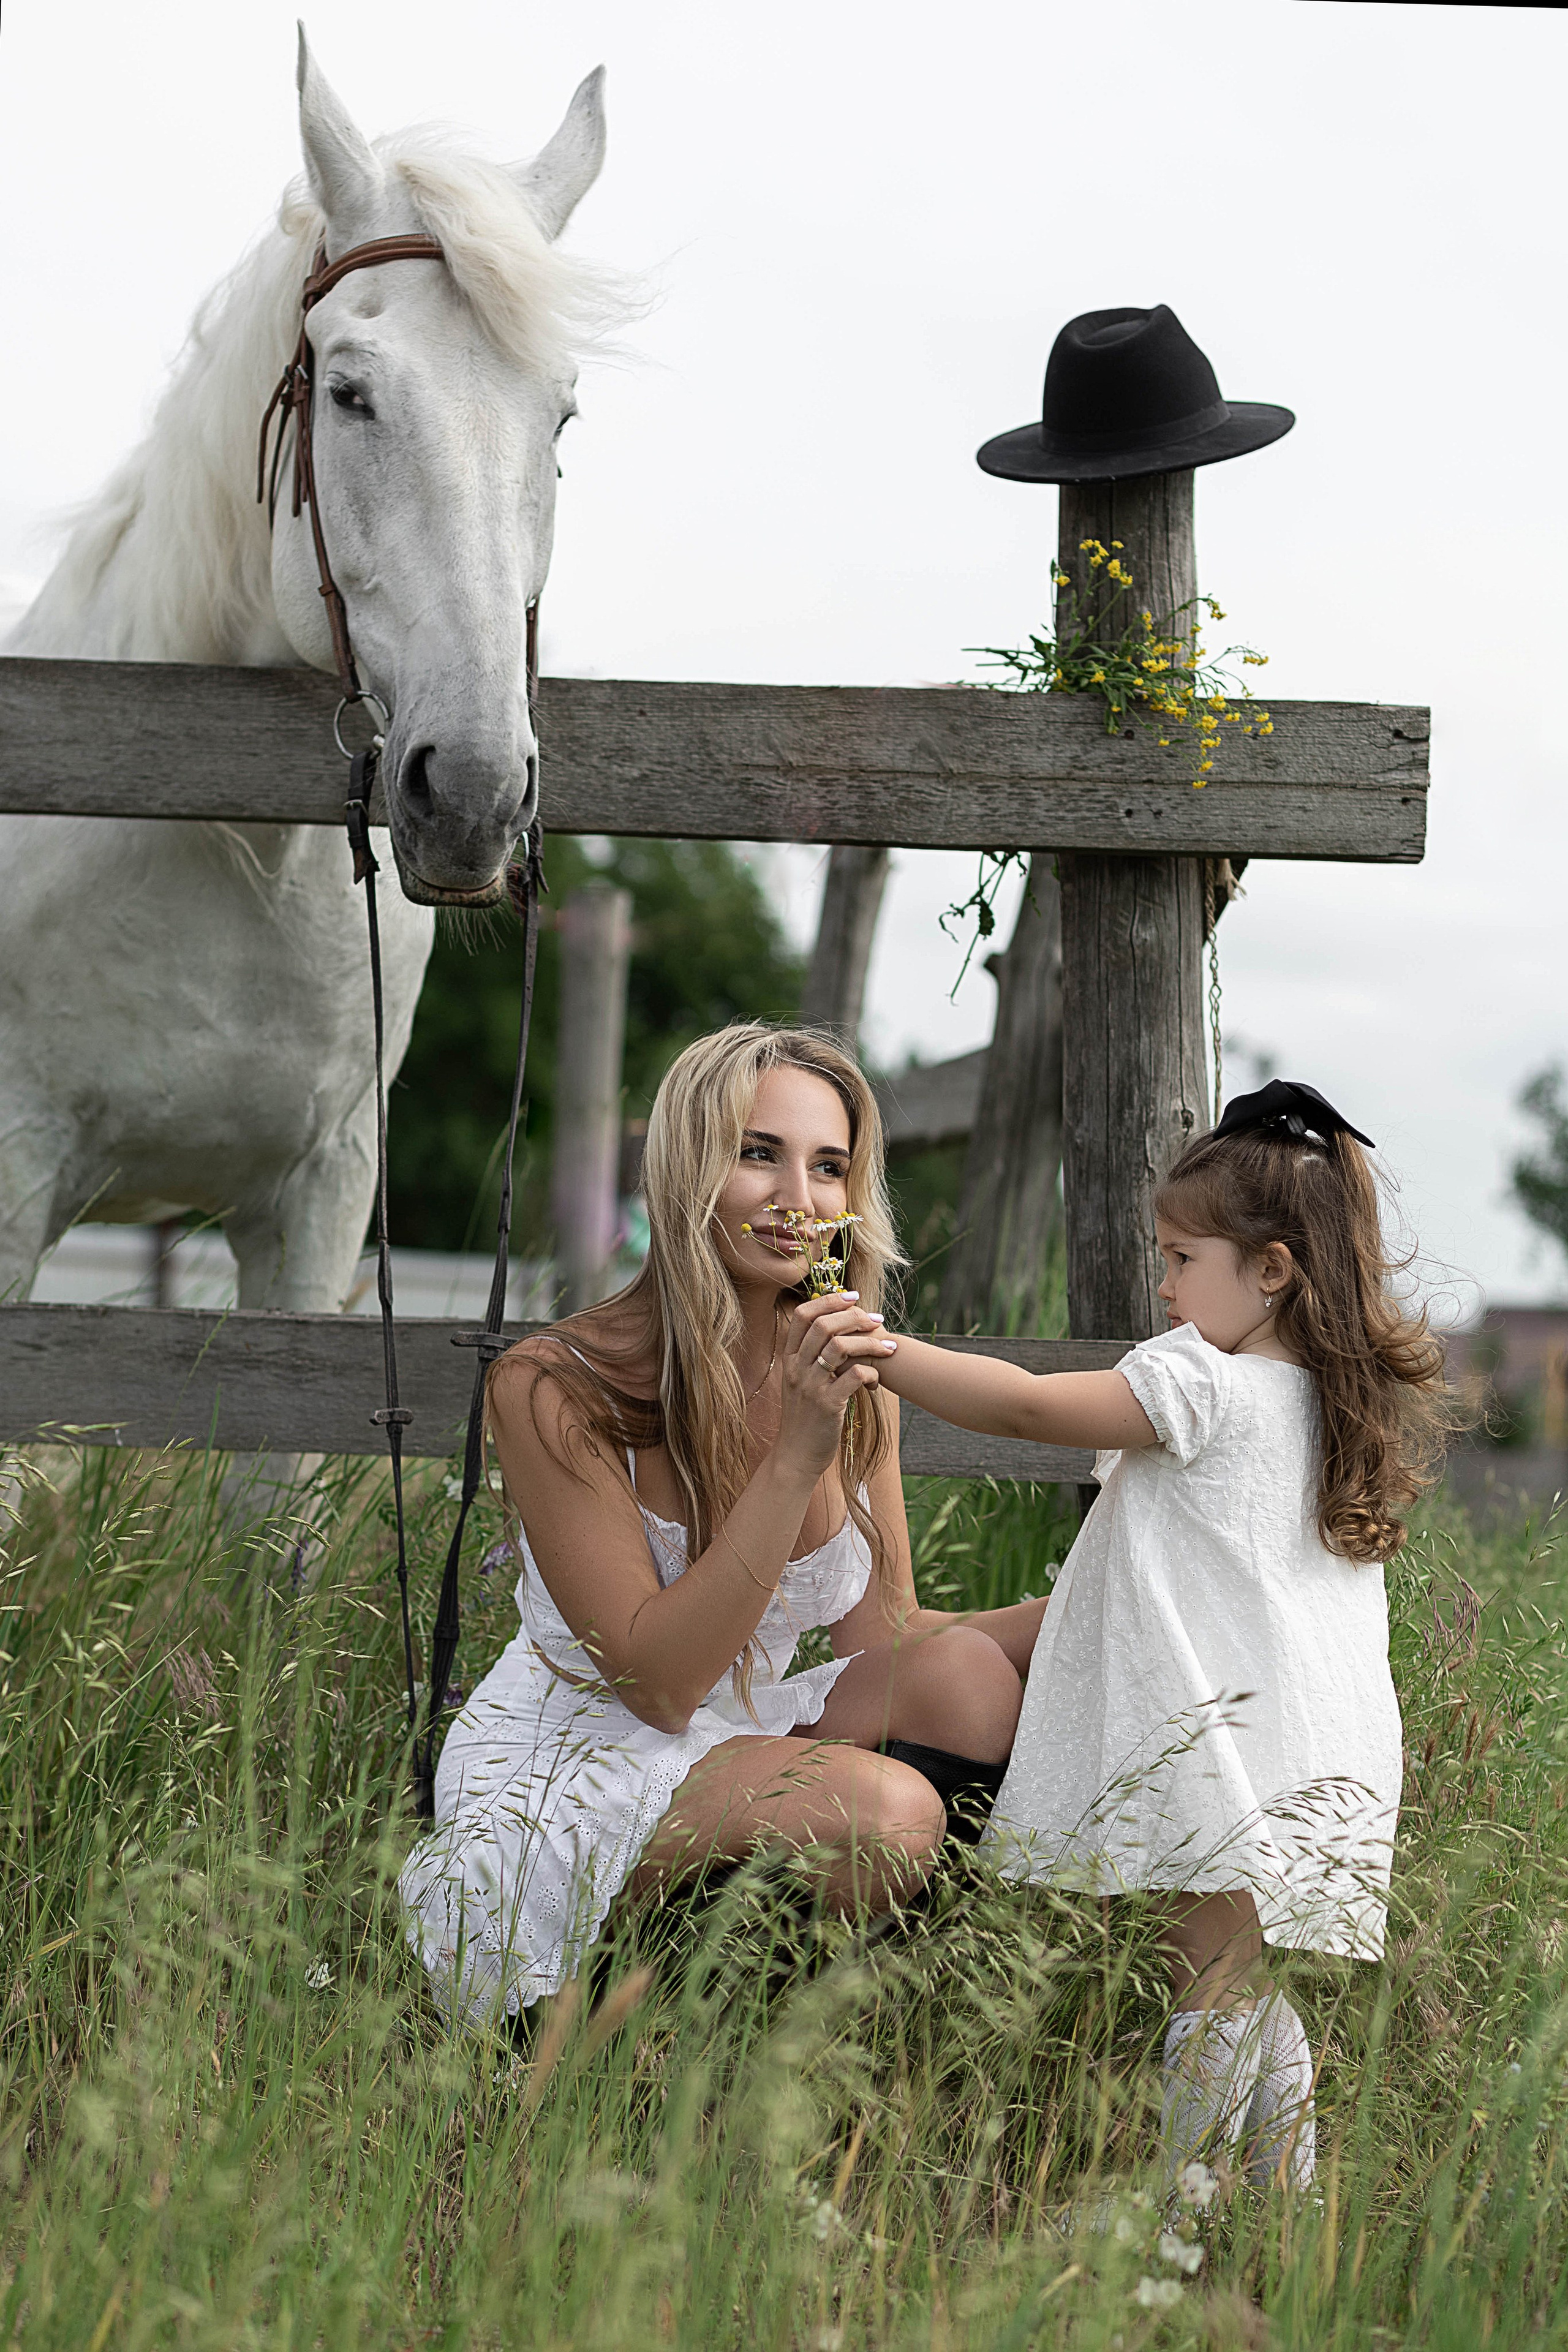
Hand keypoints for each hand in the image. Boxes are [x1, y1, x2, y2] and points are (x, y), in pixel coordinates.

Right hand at [775, 1293, 897, 1481]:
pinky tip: (876, 1382)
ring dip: (870, 1343)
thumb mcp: (800, 1382)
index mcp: (789, 1358)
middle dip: (855, 1317)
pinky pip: (854, 1376)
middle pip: (824, 1325)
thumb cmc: (805, 1417)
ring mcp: (810, 1386)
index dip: (829, 1300)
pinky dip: (871, 1373)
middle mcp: (796, 1368)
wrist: (796, 1456)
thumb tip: (841, 1329)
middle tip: (877, 1321)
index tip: (853, 1298)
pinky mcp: (827, 1405)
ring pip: (840, 1347)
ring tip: (888, 1347)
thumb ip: (813, 1356)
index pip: (803, 1315)